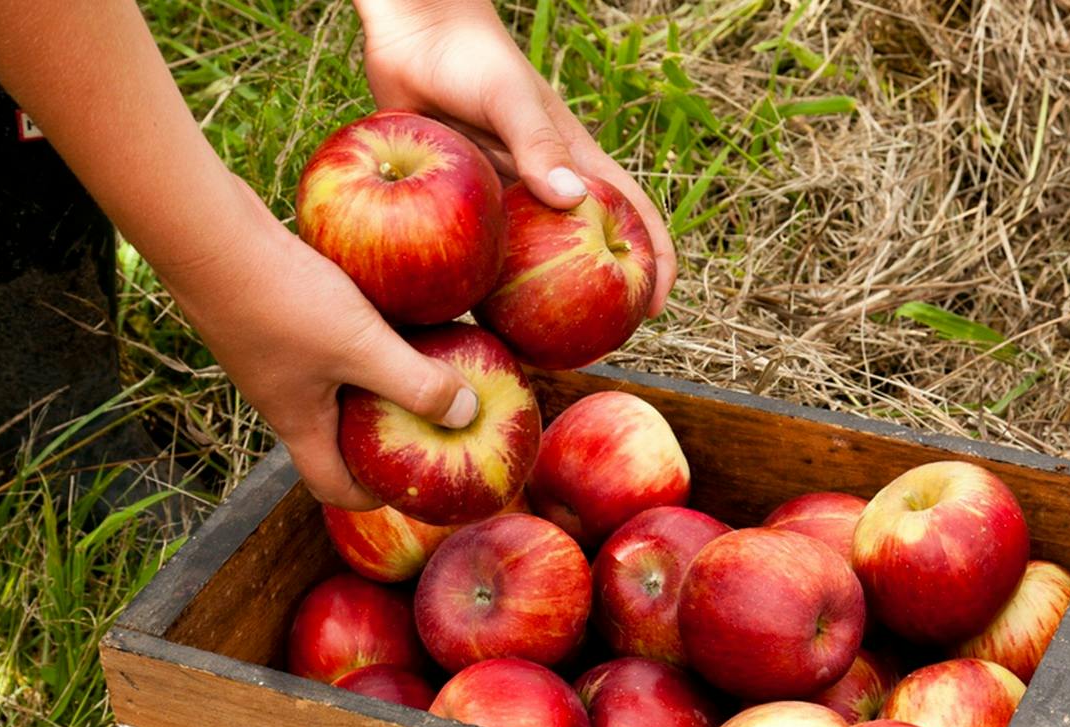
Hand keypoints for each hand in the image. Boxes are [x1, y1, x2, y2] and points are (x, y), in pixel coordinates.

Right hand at [160, 175, 478, 508]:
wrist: (206, 238)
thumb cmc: (282, 301)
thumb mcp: (360, 345)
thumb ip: (414, 382)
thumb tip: (468, 415)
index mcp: (299, 423)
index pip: (331, 486)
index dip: (369, 497)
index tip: (407, 485)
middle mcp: (283, 397)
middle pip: (333, 437)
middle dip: (377, 437)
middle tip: (425, 421)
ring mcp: (273, 357)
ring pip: (329, 386)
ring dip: (368, 383)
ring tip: (415, 361)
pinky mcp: (271, 316)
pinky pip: (321, 343)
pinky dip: (353, 340)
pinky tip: (382, 307)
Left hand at [355, 0, 676, 315]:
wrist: (413, 33)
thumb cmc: (470, 56)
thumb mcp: (509, 98)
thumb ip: (539, 145)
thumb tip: (576, 203)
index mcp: (573, 161)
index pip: (631, 214)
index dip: (654, 259)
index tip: (655, 308)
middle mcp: (544, 185)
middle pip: (587, 250)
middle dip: (600, 297)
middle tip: (597, 347)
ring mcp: (505, 197)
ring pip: (535, 259)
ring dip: (541, 301)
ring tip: (538, 351)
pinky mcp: (466, 202)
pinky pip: (483, 250)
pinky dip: (485, 283)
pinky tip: (474, 319)